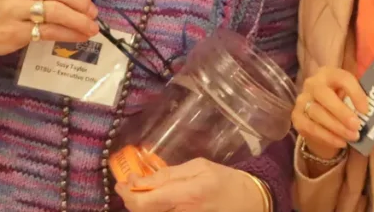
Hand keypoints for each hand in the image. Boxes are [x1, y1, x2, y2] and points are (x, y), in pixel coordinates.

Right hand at [0, 0, 98, 55]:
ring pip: (56, 11)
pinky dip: (69, 34)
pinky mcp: (14, 31)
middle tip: (93, 12)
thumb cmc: (1, 2)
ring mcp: (14, 9)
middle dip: (81, 1)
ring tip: (91, 27)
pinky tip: (80, 36)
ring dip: (79, 20)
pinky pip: (49, 31)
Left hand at [116, 159, 266, 211]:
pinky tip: (151, 202)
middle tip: (126, 186)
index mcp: (187, 195)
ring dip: (139, 207)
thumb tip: (142, 179)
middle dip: (129, 199)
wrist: (249, 203)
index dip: (128, 192)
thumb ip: (170, 174)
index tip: (124, 179)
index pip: (145, 202)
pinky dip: (151, 211)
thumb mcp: (199, 167)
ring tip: (137, 192)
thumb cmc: (225, 180)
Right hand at [292, 66, 367, 158]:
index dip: (355, 92)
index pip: (342, 78)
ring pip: (317, 113)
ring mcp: (301, 100)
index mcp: (328, 73)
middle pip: (324, 95)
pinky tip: (341, 143)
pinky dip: (327, 136)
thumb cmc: (341, 104)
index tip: (366, 109)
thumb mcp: (350, 97)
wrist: (320, 120)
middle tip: (357, 126)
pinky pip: (311, 127)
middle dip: (341, 112)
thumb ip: (361, 100)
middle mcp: (312, 83)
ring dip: (336, 127)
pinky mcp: (296, 117)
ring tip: (353, 137)